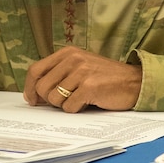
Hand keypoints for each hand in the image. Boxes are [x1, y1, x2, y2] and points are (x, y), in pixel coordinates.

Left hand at [23, 46, 141, 112]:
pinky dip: (76, 109)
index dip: (29, 87)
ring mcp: (81, 72)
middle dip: (49, 100)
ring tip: (80, 99)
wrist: (134, 82)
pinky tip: (88, 102)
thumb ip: (59, 74)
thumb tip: (34, 95)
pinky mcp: (89, 86)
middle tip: (66, 100)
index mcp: (67, 53)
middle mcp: (72, 59)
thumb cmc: (105, 78)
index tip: (32, 100)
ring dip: (64, 105)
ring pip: (54, 99)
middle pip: (42, 87)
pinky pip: (69, 107)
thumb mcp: (80, 67)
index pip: (35, 70)